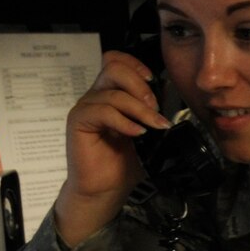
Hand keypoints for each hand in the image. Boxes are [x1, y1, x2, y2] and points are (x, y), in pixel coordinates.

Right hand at [54, 49, 168, 245]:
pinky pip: (102, 111)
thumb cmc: (123, 163)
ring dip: (139, 108)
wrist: (105, 189)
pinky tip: (137, 133)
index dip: (135, 64)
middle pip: (114, 68)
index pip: (116, 61)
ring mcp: (85, 108)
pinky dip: (124, 121)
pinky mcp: (78, 122)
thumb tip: (171, 95)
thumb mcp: (144, 132)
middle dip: (140, 85)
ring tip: (153, 125)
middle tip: (155, 108)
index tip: (153, 80)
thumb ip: (151, 112)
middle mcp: (96, 96)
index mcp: (110, 94)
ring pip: (113, 92)